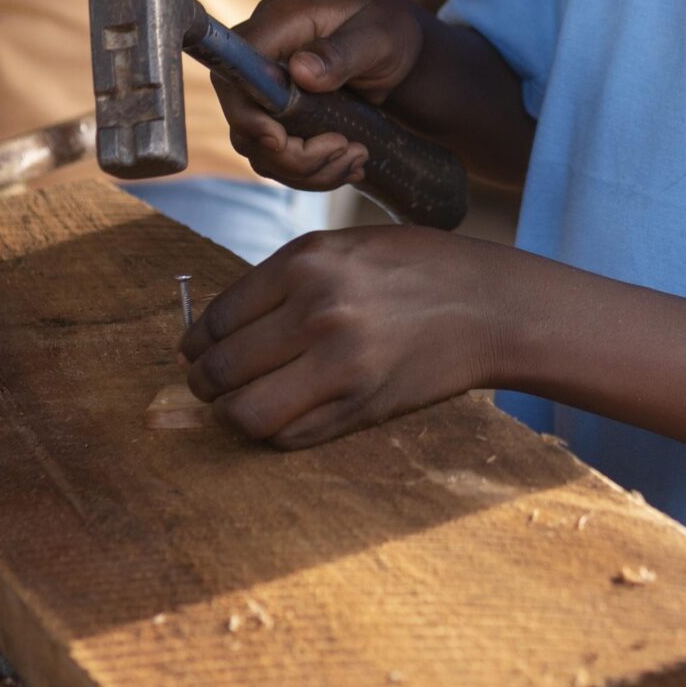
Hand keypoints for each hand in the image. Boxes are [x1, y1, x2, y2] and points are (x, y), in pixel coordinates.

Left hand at [180, 224, 505, 448]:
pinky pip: (289, 437)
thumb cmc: (417, 270)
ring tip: (238, 408)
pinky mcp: (360, 406)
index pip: (216, 320)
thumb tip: (214, 330)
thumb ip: (283, 281)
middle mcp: (316, 311)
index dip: (195, 345)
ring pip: (245, 413)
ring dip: (231, 415)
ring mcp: (338, 364)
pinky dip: (275, 434)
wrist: (491, 305)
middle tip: (208, 387)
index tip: (195, 355)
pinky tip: (284, 416)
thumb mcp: (344, 249)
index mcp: (305, 262)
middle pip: (220, 369)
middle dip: (204, 384)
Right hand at [216, 0, 428, 191]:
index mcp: (277, 25)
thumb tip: (300, 69)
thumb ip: (341, 53)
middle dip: (290, 154)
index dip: (246, 114)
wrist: (401, 51)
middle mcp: (263, 60)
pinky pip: (281, 161)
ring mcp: (269, 93)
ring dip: (309, 170)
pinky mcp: (282, 120)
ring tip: (358, 156)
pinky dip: (316, 173)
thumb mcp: (377, 37)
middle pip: (244, 122)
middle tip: (344, 148)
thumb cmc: (390, 31)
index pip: (233, 74)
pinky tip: (352, 165)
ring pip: (261, 151)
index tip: (279, 140)